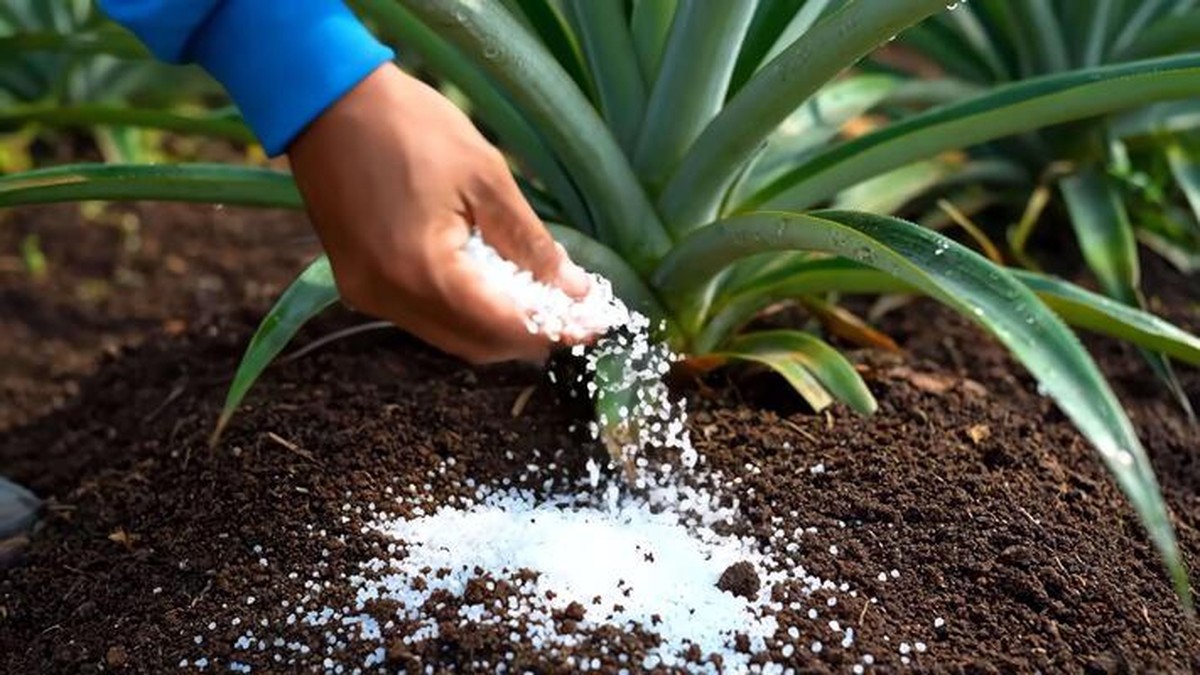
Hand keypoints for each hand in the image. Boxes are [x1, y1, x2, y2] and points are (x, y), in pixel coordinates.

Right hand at [287, 64, 592, 363]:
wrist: (325, 100)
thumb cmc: (409, 126)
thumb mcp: (486, 178)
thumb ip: (531, 244)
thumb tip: (573, 290)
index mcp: (423, 271)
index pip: (505, 326)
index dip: (556, 328)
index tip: (595, 323)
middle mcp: (390, 298)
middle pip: (478, 345)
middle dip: (530, 334)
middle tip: (573, 309)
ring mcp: (367, 295)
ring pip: (450, 336)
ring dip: (497, 325)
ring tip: (540, 295)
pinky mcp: (357, 284)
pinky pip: (423, 316)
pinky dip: (463, 310)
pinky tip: (492, 283)